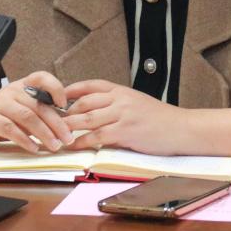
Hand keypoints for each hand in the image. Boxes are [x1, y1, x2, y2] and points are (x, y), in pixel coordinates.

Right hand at [0, 71, 73, 152]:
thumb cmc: (1, 116)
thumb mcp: (20, 108)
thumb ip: (39, 111)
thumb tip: (65, 123)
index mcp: (22, 86)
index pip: (41, 77)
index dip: (55, 88)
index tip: (64, 105)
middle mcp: (11, 92)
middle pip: (39, 105)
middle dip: (56, 123)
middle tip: (67, 138)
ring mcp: (0, 105)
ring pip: (27, 117)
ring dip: (44, 133)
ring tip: (54, 145)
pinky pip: (11, 130)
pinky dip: (25, 140)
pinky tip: (34, 148)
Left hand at [63, 80, 186, 153]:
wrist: (181, 128)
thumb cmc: (160, 119)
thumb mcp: (137, 103)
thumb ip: (117, 105)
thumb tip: (95, 111)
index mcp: (122, 91)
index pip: (91, 85)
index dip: (71, 90)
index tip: (56, 96)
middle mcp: (120, 99)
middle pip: (84, 102)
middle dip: (64, 111)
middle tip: (49, 119)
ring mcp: (122, 115)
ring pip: (87, 119)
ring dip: (68, 127)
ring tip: (54, 133)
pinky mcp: (126, 132)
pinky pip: (98, 136)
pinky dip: (82, 141)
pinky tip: (73, 145)